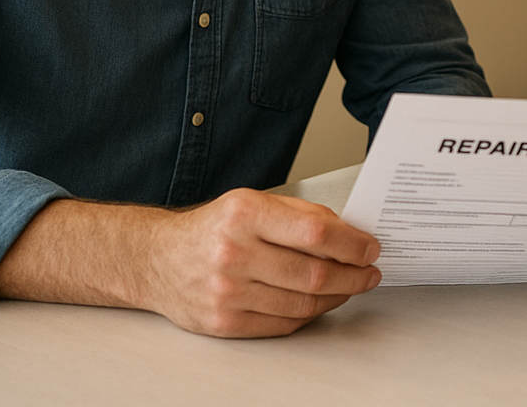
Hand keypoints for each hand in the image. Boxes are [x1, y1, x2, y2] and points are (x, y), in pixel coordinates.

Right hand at [0, 188, 381, 337]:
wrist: (156, 260)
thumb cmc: (211, 228)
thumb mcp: (252, 202)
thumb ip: (300, 215)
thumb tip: (349, 233)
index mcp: (245, 215)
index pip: (316, 233)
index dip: (352, 244)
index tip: (370, 248)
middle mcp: (233, 254)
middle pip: (314, 273)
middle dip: (353, 276)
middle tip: (369, 273)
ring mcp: (227, 292)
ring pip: (303, 303)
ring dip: (336, 297)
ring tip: (349, 287)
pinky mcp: (224, 322)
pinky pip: (283, 324)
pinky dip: (310, 314)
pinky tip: (319, 302)